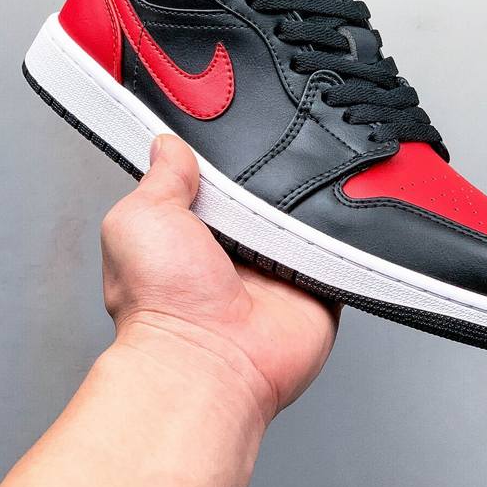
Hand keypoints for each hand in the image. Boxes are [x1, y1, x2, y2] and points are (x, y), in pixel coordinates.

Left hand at [101, 135, 338, 423]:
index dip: (231, 158)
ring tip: (307, 187)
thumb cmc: (162, 303)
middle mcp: (238, 251)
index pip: (221, 180)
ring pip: (308, 217)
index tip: (244, 126)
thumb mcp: (141, 218)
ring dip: (311, 202)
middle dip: (277, 175)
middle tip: (279, 158)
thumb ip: (160, 178)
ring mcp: (280, 269)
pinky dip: (344, 235)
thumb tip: (168, 145)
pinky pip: (342, 250)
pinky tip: (341, 215)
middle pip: (270, 194)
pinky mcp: (318, 287)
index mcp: (195, 232)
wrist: (208, 360)